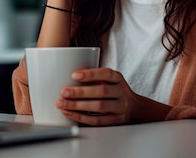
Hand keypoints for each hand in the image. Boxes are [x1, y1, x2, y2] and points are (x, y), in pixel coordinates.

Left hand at [55, 68, 170, 125]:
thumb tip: (65, 74)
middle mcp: (121, 92)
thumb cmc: (113, 90)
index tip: (74, 74)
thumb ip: (94, 77)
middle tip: (64, 92)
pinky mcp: (115, 121)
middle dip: (80, 92)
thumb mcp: (109, 80)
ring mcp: (119, 108)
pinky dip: (81, 117)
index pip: (106, 74)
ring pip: (98, 107)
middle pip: (101, 91)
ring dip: (77, 106)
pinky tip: (69, 113)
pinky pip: (97, 120)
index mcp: (118, 78)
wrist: (134, 108)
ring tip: (62, 104)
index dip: (90, 74)